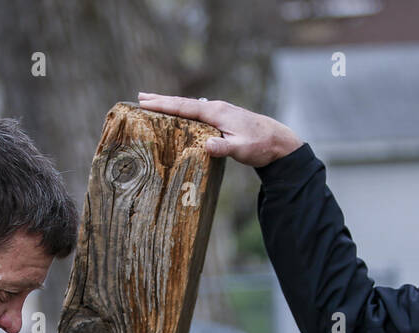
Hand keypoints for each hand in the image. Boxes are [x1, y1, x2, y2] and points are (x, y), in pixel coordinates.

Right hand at [137, 92, 302, 166]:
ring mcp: (219, 111)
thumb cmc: (260, 146)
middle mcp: (215, 108)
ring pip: (189, 106)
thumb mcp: (241, 149)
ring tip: (153, 102)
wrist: (278, 141)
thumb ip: (223, 148)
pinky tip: (178, 113)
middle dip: (161, 100)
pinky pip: (196, 111)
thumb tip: (206, 145)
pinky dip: (182, 110)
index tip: (144, 102)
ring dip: (170, 104)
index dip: (163, 105)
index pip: (184, 107)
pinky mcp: (222, 118)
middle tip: (139, 96)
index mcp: (216, 112)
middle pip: (183, 103)